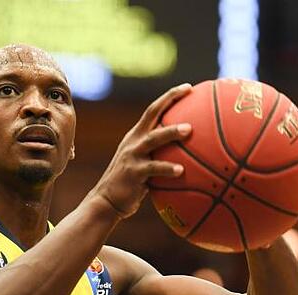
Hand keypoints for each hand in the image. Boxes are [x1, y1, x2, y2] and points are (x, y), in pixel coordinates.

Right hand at [87, 83, 192, 218]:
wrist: (106, 202)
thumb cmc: (130, 187)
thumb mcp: (143, 167)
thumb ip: (159, 158)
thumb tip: (188, 158)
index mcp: (136, 137)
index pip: (153, 110)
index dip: (170, 97)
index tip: (188, 87)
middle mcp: (133, 141)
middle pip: (152, 113)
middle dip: (170, 100)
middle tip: (191, 93)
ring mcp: (132, 156)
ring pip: (154, 138)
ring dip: (171, 132)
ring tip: (189, 130)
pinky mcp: (133, 172)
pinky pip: (153, 168)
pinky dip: (167, 168)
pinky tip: (181, 171)